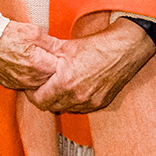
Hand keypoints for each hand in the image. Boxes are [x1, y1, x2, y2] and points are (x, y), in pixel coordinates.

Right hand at [0, 20, 65, 93]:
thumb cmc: (5, 35)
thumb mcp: (33, 32)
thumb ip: (51, 42)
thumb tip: (62, 48)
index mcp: (38, 64)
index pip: (61, 70)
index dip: (64, 62)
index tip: (63, 56)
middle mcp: (30, 78)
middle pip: (52, 80)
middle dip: (56, 71)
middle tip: (54, 59)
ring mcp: (20, 84)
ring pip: (41, 85)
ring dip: (44, 77)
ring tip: (42, 63)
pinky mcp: (12, 85)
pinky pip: (28, 86)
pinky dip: (32, 79)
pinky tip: (30, 68)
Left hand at [26, 21, 154, 114]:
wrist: (124, 49)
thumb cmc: (97, 46)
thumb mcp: (66, 46)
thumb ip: (46, 52)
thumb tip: (30, 51)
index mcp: (65, 83)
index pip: (39, 100)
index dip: (32, 94)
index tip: (32, 86)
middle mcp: (76, 97)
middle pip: (50, 107)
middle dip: (44, 97)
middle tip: (43, 86)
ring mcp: (89, 103)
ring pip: (66, 108)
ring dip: (59, 101)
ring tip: (59, 86)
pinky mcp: (100, 103)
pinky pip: (80, 108)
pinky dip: (74, 101)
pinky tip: (75, 89)